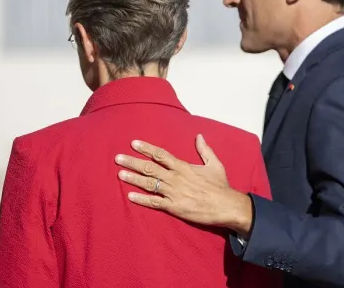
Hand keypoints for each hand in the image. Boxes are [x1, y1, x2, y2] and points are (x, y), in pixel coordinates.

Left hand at [115, 134, 252, 235]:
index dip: (146, 149)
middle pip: (150, 168)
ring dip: (133, 178)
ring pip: (149, 184)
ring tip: (120, 174)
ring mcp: (173, 192)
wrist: (225, 205)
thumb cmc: (221, 185)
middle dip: (133, 162)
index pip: (161, 155)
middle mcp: (175, 178)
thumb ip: (205, 150)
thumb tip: (199, 136)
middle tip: (118, 158)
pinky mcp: (173, 207)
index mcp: (184, 166)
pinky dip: (141, 199)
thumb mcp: (215, 164)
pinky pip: (154, 202)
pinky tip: (130, 196)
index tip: (134, 144)